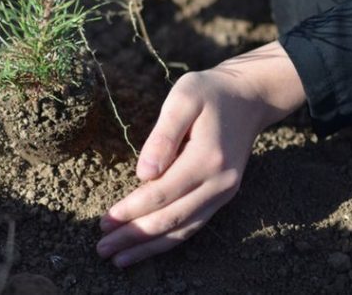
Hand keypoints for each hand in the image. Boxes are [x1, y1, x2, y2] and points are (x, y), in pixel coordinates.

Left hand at [96, 41, 305, 267]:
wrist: (249, 97)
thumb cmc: (209, 93)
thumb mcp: (183, 98)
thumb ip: (163, 135)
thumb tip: (143, 174)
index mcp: (207, 159)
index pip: (162, 193)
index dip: (131, 210)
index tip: (104, 222)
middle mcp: (220, 183)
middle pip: (171, 219)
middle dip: (134, 236)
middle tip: (102, 248)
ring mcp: (224, 193)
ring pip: (184, 230)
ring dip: (150, 247)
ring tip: (119, 259)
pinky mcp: (223, 196)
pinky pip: (194, 225)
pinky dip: (170, 240)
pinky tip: (148, 248)